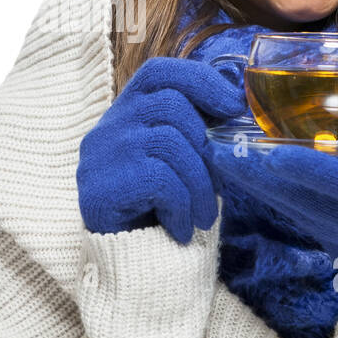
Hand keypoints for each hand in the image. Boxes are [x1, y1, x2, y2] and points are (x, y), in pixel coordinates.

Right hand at [77, 56, 246, 243]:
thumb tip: (237, 108)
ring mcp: (100, 154)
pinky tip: (180, 228)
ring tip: (203, 217)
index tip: (233, 105)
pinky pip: (159, 180)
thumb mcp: (179, 163)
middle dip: (205, 145)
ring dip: (199, 184)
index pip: (159, 72)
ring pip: (169, 142)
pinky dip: (181, 206)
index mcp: (127, 113)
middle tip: (218, 186)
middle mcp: (107, 126)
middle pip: (170, 105)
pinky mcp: (99, 187)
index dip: (200, 80)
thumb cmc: (160, 209)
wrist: (127, 265)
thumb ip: (195, 132)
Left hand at [207, 129, 337, 261]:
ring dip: (252, 183)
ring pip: (289, 208)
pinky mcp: (325, 240)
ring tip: (216, 153)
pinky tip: (233, 168)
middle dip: (261, 175)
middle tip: (221, 148)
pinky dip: (261, 191)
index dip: (311, 171)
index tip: (272, 153)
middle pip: (305, 199)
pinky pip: (288, 213)